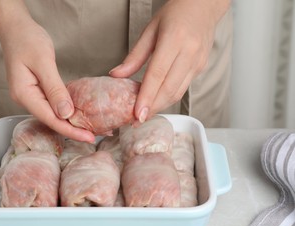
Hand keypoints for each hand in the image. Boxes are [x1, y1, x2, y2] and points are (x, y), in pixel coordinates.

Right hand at [0, 1, 94, 142]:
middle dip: (74, 130)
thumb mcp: (43, 62)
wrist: (15, 28)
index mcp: (24, 94)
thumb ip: (54, 89)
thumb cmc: (27, 40)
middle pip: (52, 120)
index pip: (50, 119)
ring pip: (53, 114)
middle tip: (96, 136)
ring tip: (92, 129)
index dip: (71, 130)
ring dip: (71, 122)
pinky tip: (79, 114)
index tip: (90, 138)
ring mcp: (30, 95)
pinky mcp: (36, 90)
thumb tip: (66, 113)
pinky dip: (67, 110)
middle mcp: (26, 99)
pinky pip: (53, 104)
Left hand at [110, 0, 229, 122]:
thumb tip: (116, 75)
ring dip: (160, 106)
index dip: (147, 97)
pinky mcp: (201, 68)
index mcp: (174, 39)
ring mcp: (198, 62)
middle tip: (136, 120)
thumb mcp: (150, 30)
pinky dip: (168, 97)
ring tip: (144, 113)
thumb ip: (134, 56)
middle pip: (169, 89)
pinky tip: (156, 100)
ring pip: (178, 92)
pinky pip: (183, 88)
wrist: (203, 6)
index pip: (157, 75)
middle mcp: (189, 52)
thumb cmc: (175, 13)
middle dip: (152, 108)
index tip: (137, 115)